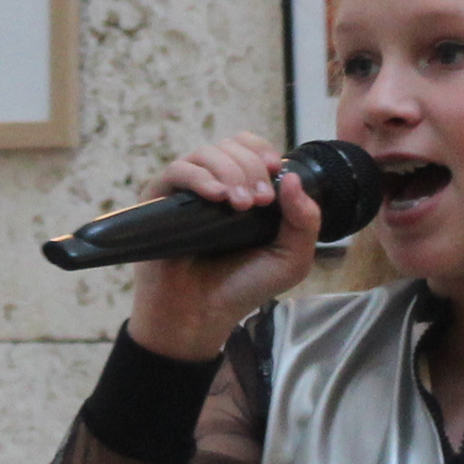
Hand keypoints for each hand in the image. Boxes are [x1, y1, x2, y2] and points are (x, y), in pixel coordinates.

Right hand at [126, 131, 322, 361]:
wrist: (201, 317)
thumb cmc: (243, 287)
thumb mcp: (290, 258)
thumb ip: (305, 220)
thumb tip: (293, 177)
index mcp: (243, 190)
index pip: (249, 147)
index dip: (263, 151)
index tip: (276, 169)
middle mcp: (214, 185)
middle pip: (230, 146)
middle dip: (251, 167)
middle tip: (260, 201)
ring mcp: (185, 193)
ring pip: (205, 154)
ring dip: (230, 172)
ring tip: (240, 205)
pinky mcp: (158, 202)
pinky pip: (176, 171)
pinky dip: (200, 178)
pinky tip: (216, 197)